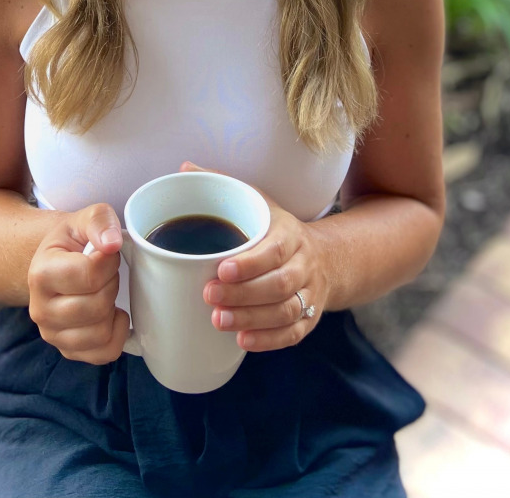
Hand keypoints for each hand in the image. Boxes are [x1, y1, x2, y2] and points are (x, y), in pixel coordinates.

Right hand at [27, 203, 130, 363]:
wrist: (56, 262)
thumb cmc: (72, 242)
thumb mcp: (83, 220)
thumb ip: (99, 221)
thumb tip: (112, 243)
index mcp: (41, 274)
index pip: (90, 275)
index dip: (109, 261)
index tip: (105, 253)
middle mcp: (41, 310)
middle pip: (97, 306)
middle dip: (111, 284)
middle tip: (104, 272)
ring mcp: (53, 334)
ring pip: (100, 333)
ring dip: (112, 308)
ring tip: (102, 291)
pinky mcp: (68, 351)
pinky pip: (105, 353)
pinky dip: (117, 334)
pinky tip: (110, 314)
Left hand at [180, 162, 328, 352]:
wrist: (325, 259)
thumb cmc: (277, 231)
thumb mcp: (258, 202)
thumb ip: (223, 185)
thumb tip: (184, 168)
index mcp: (290, 233)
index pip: (275, 249)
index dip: (250, 263)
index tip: (220, 269)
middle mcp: (304, 264)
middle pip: (279, 284)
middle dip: (244, 294)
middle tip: (209, 296)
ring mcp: (309, 293)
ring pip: (286, 311)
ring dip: (252, 318)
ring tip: (219, 321)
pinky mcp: (309, 318)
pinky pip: (293, 333)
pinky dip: (269, 340)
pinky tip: (242, 341)